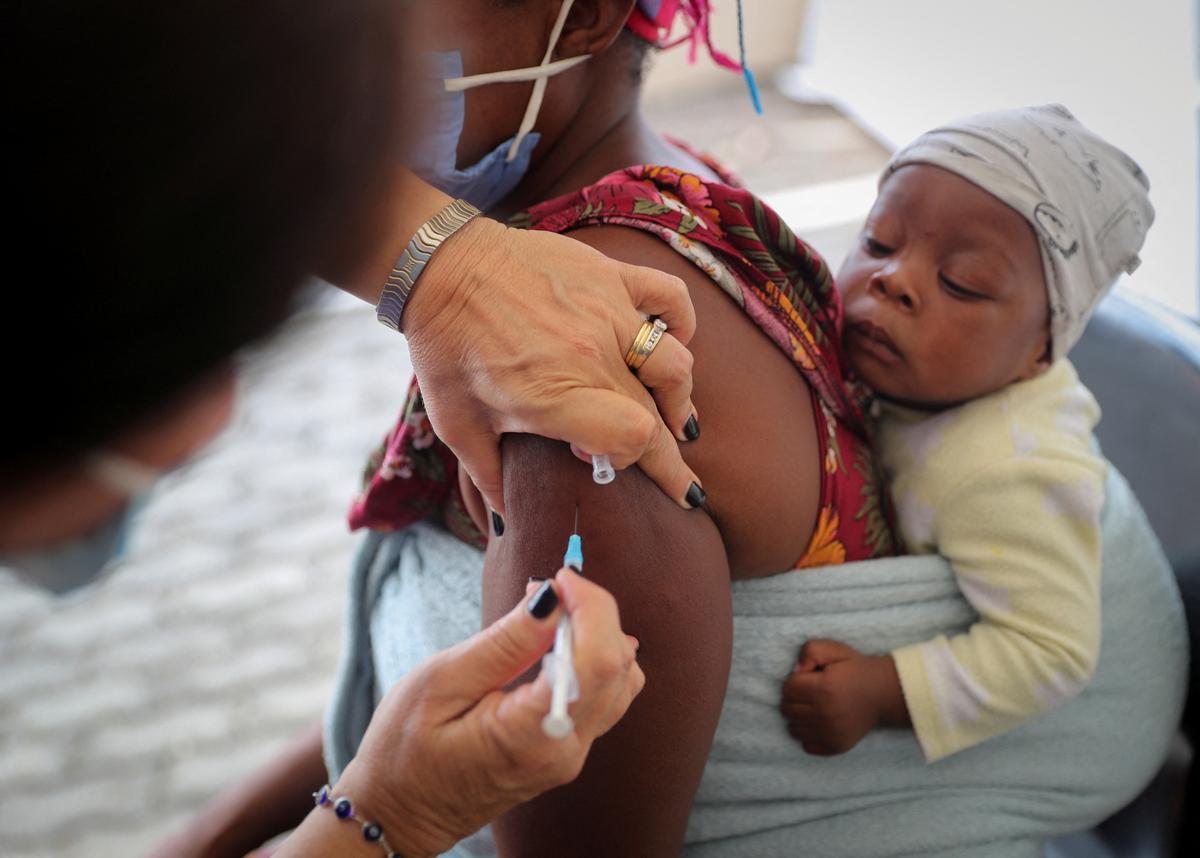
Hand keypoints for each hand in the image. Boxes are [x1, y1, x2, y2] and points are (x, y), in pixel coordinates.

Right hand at [336, 568, 643, 856]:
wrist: (400, 814)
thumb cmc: (405, 752)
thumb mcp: (442, 682)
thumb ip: (504, 643)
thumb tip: (552, 599)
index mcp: (534, 735)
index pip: (598, 660)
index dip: (591, 606)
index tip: (559, 577)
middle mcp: (566, 750)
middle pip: (618, 665)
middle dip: (593, 612)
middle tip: (547, 589)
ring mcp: (572, 755)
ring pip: (622, 679)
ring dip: (597, 633)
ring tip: (549, 614)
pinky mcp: (569, 751)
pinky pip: (606, 696)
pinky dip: (594, 656)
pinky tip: (557, 643)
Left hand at [403, 217, 701, 514]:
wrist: (441, 268)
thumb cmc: (446, 348)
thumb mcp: (458, 424)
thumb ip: (489, 478)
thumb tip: (507, 525)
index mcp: (556, 396)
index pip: (634, 439)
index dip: (636, 461)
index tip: (614, 465)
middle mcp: (591, 356)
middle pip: (658, 415)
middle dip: (671, 456)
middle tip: (681, 484)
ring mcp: (607, 311)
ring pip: (675, 364)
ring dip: (680, 398)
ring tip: (676, 418)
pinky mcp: (609, 276)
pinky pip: (670, 298)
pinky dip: (682, 323)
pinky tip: (673, 342)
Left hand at [780, 639, 906, 756]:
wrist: (883, 694)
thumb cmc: (855, 669)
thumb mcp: (834, 649)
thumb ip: (810, 652)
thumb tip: (795, 672)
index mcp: (823, 688)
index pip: (787, 689)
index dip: (794, 681)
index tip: (807, 680)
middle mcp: (825, 713)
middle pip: (787, 709)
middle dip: (793, 699)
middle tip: (808, 694)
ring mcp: (830, 733)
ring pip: (793, 728)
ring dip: (798, 717)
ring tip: (813, 708)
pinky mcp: (836, 746)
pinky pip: (806, 745)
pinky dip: (808, 735)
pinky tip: (818, 724)